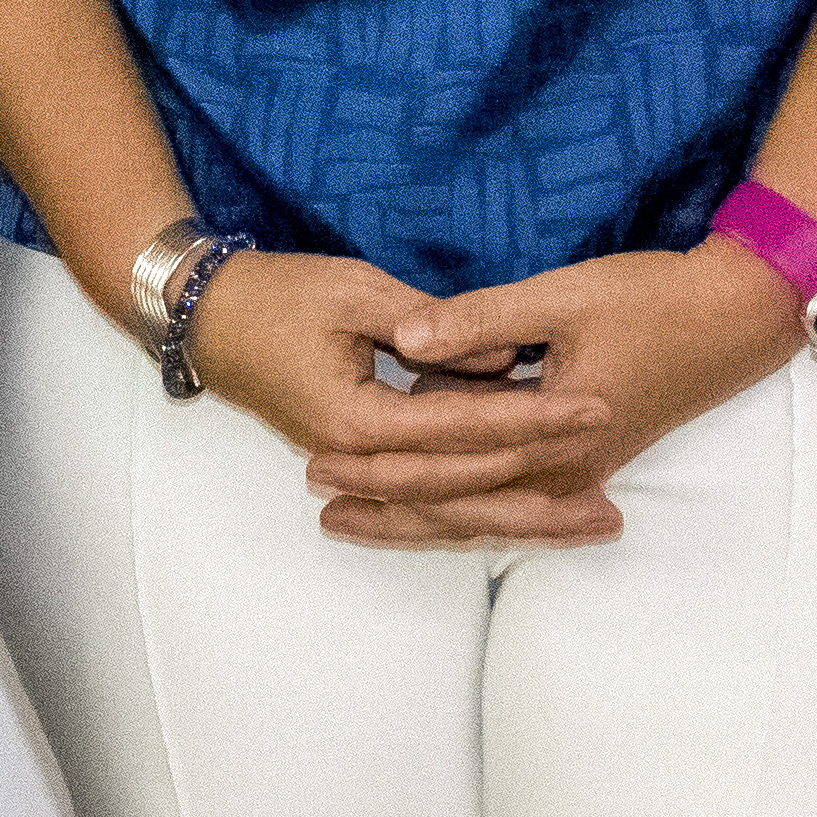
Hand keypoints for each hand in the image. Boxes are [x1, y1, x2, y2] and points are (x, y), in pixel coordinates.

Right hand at [171, 248, 632, 549]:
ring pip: (448, 510)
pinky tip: (525, 512)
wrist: (203, 315)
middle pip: (464, 495)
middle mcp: (358, 459)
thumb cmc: (276, 295)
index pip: (466, 430)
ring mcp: (354, 466)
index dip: (536, 419)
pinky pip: (426, 496)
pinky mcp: (357, 460)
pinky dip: (477, 507)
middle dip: (541, 499)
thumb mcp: (357, 291)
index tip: (597, 406)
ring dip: (518, 521)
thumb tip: (508, 357)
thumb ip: (433, 325)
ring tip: (588, 524)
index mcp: (357, 420)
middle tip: (613, 505)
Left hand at [329, 244, 807, 548]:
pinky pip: (518, 500)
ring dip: (423, 519)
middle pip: (460, 506)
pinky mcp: (592, 459)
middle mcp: (565, 470)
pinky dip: (470, 509)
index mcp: (551, 434)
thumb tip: (405, 339)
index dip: (379, 467)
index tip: (318, 462)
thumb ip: (480, 320)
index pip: (447, 465)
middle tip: (321, 508)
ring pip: (487, 513)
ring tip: (356, 520)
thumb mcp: (562, 298)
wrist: (738, 318)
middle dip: (388, 508)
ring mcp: (581, 472)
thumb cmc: (653, 300)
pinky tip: (436, 512)